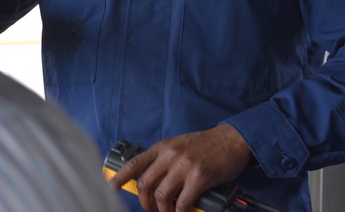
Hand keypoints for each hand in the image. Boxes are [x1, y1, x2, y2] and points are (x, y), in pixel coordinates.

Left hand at [109, 124, 252, 211]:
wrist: (232, 139)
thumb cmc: (206, 145)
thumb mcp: (179, 146)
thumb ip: (164, 160)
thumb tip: (150, 182)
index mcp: (163, 147)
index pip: (134, 163)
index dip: (119, 178)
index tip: (112, 189)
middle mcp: (170, 155)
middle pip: (145, 184)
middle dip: (144, 203)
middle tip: (152, 209)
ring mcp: (184, 166)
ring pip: (160, 196)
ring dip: (162, 210)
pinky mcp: (199, 177)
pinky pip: (182, 203)